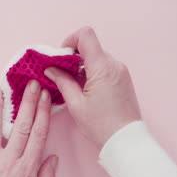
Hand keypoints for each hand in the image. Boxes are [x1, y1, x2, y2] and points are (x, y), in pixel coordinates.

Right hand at [44, 27, 140, 147]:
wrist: (125, 140)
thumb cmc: (101, 125)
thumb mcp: (75, 104)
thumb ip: (62, 81)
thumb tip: (51, 69)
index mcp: (102, 67)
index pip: (85, 35)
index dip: (69, 41)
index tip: (60, 57)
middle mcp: (114, 65)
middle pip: (89, 47)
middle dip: (72, 57)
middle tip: (60, 74)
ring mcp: (121, 71)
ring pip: (96, 58)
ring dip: (82, 66)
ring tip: (73, 86)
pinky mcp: (123, 79)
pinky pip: (104, 67)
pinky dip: (92, 73)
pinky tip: (85, 90)